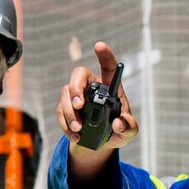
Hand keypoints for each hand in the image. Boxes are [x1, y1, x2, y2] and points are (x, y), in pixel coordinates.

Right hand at [59, 42, 138, 178]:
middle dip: (76, 88)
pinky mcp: (65, 108)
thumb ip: (129, 127)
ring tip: (78, 128)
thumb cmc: (118, 130)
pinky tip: (74, 136)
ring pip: (65, 93)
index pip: (108, 66)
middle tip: (79, 105)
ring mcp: (76, 96)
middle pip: (78, 74)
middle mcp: (91, 87)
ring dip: (69, 111)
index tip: (99, 45)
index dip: (104, 54)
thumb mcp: (129, 132)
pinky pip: (59, 111)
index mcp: (110, 88)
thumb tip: (119, 123)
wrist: (100, 144)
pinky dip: (65, 125)